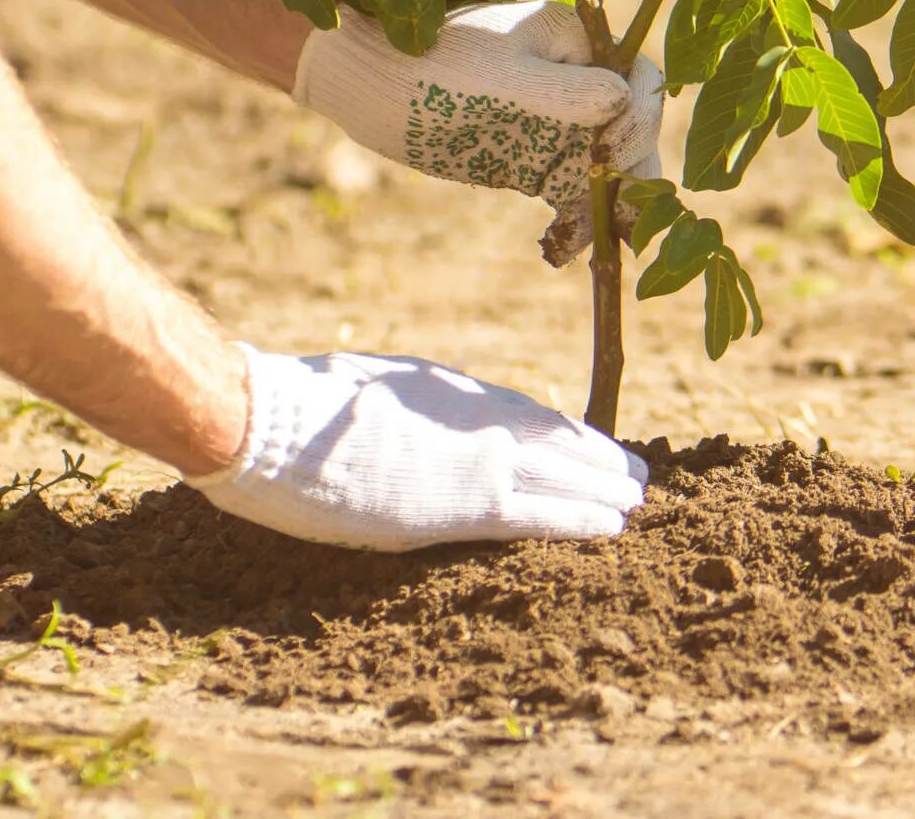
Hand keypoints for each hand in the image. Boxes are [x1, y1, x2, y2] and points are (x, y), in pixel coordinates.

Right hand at [188, 346, 648, 550]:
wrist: (277, 425)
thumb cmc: (300, 406)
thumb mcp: (361, 388)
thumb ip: (397, 406)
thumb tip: (393, 414)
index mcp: (446, 392)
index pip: (518, 412)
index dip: (556, 430)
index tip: (582, 439)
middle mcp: (471, 419)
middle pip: (552, 439)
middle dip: (594, 457)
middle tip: (634, 470)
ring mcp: (474, 459)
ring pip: (560, 474)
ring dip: (602, 486)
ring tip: (636, 497)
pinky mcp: (467, 504)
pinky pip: (541, 514)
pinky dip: (580, 519)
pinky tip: (612, 526)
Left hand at [291, 1, 662, 261]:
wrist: (367, 86)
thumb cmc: (430, 65)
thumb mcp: (497, 79)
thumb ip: (561, 91)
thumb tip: (623, 100)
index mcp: (573, 40)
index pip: (634, 78)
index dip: (637, 118)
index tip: (611, 154)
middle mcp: (573, 79)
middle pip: (628, 129)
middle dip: (630, 174)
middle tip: (624, 222)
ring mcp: (554, 122)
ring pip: (604, 169)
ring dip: (607, 207)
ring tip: (602, 246)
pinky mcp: (531, 158)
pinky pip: (569, 192)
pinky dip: (574, 221)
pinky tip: (562, 248)